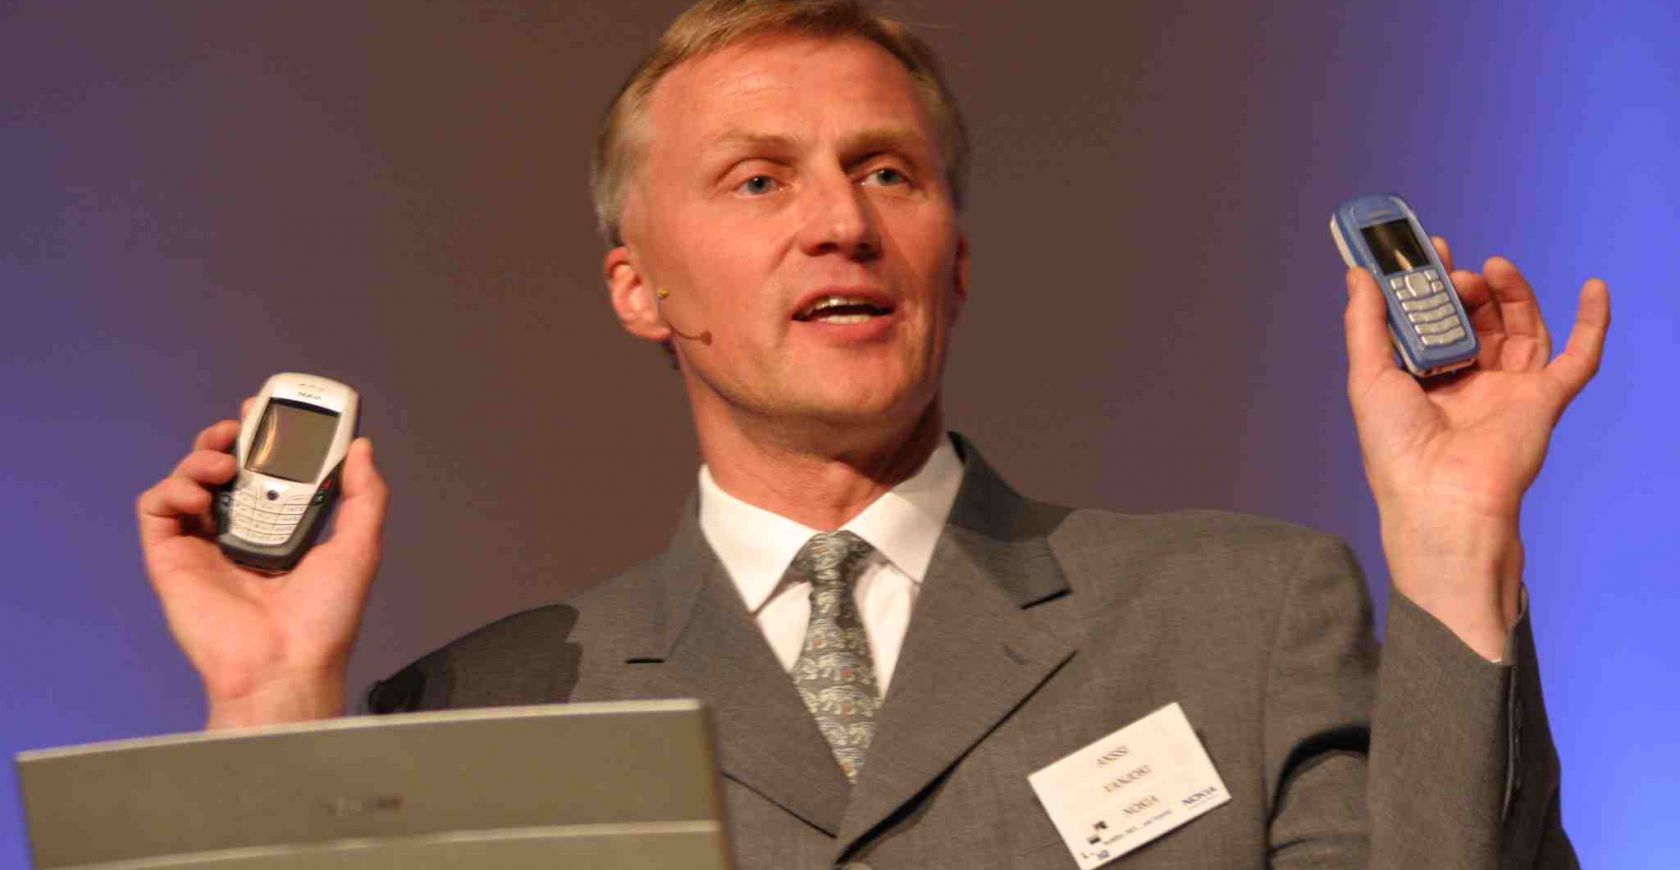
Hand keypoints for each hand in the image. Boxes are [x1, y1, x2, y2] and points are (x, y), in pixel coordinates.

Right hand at [136, 402, 387, 727]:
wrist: (286, 664)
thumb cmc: (324, 617)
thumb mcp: (360, 547)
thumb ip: (363, 495)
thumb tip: (361, 446)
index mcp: (282, 529)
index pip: (268, 472)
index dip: (265, 438)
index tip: (269, 410)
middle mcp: (240, 533)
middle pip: (223, 470)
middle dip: (228, 438)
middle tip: (240, 426)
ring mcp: (202, 546)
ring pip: (186, 482)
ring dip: (200, 459)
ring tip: (224, 465)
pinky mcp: (170, 559)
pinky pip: (156, 510)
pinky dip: (171, 491)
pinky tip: (199, 498)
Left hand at [1343, 238, 1608, 658]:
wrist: (1440, 498)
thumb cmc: (1395, 448)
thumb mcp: (1368, 377)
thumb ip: (1365, 324)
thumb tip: (1358, 274)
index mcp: (1425, 381)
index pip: (1436, 321)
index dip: (1434, 284)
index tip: (1430, 248)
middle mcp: (1469, 384)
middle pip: (1479, 320)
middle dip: (1468, 288)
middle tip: (1457, 269)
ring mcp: (1510, 392)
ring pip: (1520, 329)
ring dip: (1513, 294)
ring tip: (1492, 268)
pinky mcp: (1545, 402)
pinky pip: (1578, 359)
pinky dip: (1592, 324)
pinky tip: (1593, 288)